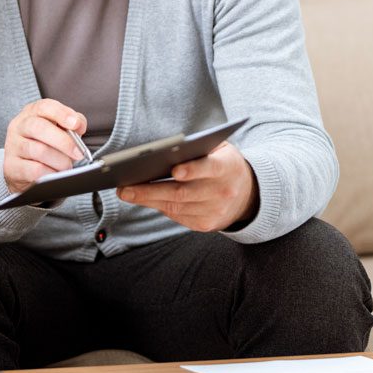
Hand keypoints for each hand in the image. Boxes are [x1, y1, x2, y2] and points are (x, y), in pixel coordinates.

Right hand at [3, 99, 87, 193]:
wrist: (22, 169)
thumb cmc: (44, 146)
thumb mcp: (57, 131)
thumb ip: (71, 125)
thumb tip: (79, 126)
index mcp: (31, 113)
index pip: (44, 107)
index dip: (62, 114)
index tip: (75, 124)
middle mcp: (19, 126)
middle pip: (39, 127)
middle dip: (63, 141)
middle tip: (78, 153)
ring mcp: (13, 146)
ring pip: (38, 150)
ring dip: (59, 160)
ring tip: (66, 166)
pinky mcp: (11, 166)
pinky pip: (34, 170)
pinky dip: (50, 173)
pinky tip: (55, 174)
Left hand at [116, 142, 258, 230]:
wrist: (247, 193)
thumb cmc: (223, 163)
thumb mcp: (219, 149)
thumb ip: (198, 147)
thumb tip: (164, 151)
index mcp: (228, 167)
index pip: (211, 168)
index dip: (193, 170)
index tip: (174, 170)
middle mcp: (223, 192)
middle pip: (183, 193)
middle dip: (151, 190)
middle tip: (125, 188)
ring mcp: (215, 211)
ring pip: (176, 207)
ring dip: (148, 200)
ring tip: (126, 193)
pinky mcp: (206, 225)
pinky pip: (177, 216)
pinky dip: (159, 207)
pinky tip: (143, 199)